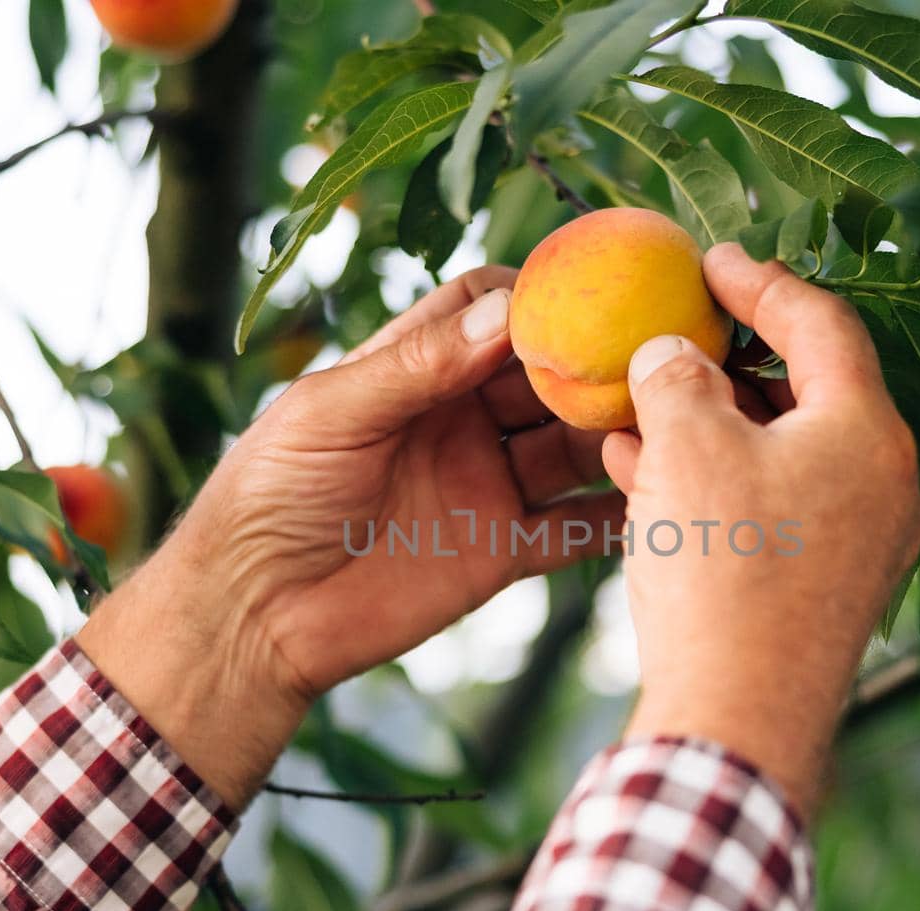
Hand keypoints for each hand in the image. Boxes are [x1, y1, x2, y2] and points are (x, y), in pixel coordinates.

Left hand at [80, 268, 621, 805]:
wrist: (253, 613)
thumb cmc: (270, 494)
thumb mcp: (332, 413)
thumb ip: (417, 366)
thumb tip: (506, 314)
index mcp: (413, 371)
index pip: (488, 310)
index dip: (536, 296)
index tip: (590, 288)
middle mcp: (459, 420)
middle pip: (547, 376)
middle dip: (595, 362)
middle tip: (652, 353)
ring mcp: (484, 484)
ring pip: (571, 447)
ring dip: (614, 433)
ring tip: (666, 419)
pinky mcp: (499, 551)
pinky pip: (572, 530)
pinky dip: (613, 518)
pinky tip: (657, 499)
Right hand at [604, 244, 919, 816]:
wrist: (739, 723)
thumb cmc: (721, 574)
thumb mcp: (685, 448)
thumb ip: (675, 378)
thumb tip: (668, 355)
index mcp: (868, 432)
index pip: (822, 324)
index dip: (760, 282)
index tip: (710, 260)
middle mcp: (884, 484)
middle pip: (808, 389)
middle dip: (730, 358)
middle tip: (676, 332)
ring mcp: (861, 543)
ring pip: (783, 452)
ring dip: (711, 423)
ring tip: (639, 405)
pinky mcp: (826, 589)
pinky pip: (774, 506)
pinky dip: (717, 480)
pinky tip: (643, 473)